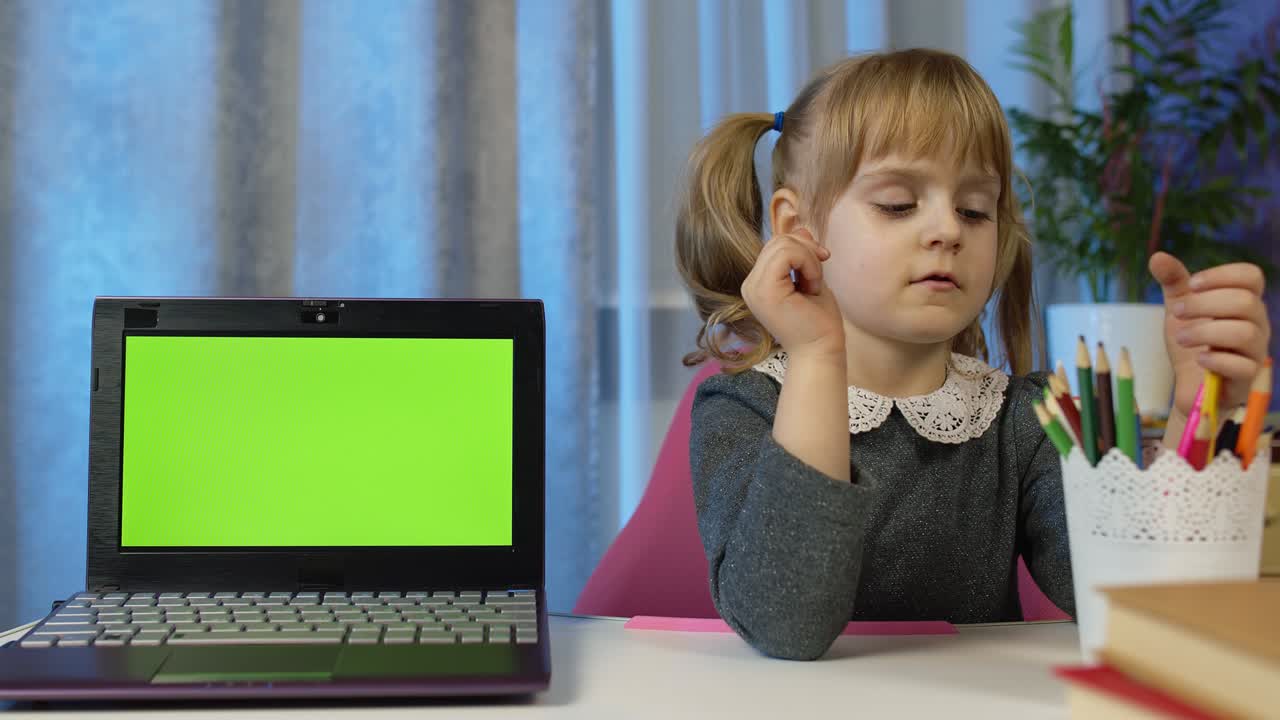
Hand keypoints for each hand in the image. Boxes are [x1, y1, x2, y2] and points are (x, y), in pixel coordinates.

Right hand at [741, 228, 844, 358]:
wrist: (821, 351)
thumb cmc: (818, 322)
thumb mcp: (810, 277)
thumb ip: (802, 253)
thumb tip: (801, 227)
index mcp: (758, 282)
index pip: (775, 245)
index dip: (802, 246)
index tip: (821, 263)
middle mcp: (750, 284)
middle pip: (778, 240)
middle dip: (807, 250)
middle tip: (819, 277)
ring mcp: (754, 287)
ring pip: (782, 244)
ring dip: (809, 259)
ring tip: (814, 285)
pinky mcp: (764, 290)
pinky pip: (786, 254)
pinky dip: (808, 263)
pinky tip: (813, 286)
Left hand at [1149, 251, 1270, 422]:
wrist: (1188, 384)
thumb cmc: (1192, 342)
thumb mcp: (1179, 308)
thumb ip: (1173, 282)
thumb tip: (1157, 256)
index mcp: (1244, 302)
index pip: (1251, 276)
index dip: (1223, 275)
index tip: (1193, 284)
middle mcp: (1257, 324)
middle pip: (1245, 302)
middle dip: (1204, 304)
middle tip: (1177, 312)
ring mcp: (1254, 351)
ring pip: (1244, 333)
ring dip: (1205, 332)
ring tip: (1181, 338)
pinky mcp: (1246, 378)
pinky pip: (1242, 366)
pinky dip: (1216, 360)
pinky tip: (1198, 359)